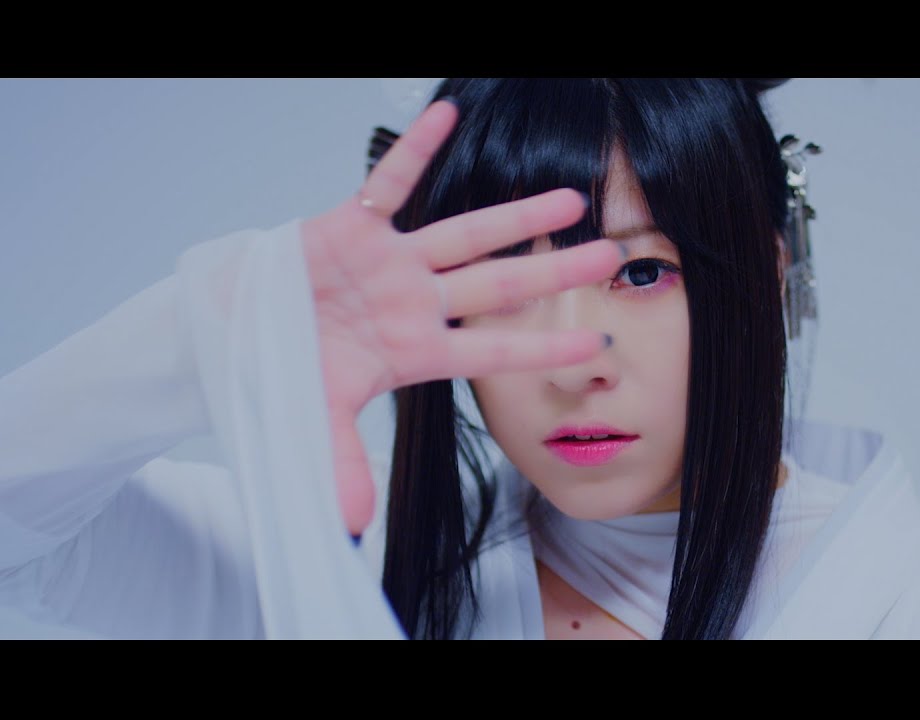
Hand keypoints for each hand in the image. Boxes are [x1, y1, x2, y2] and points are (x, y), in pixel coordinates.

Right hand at [300, 99, 621, 535]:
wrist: (228, 331)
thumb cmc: (279, 372)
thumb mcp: (311, 419)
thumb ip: (341, 460)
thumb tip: (354, 523)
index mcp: (414, 350)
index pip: (492, 349)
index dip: (542, 344)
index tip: (598, 342)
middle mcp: (414, 301)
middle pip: (497, 285)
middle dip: (552, 272)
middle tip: (611, 257)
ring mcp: (388, 263)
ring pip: (462, 233)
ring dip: (513, 216)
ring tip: (568, 198)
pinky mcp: (350, 226)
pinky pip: (389, 184)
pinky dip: (416, 151)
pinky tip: (449, 114)